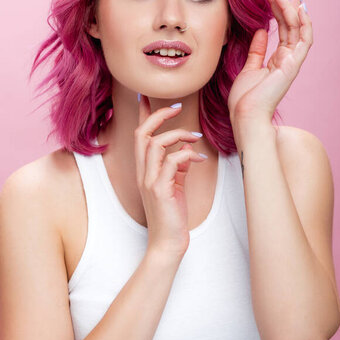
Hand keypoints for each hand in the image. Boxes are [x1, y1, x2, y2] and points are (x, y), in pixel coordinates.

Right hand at [135, 95, 206, 259]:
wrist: (168, 243)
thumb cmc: (171, 215)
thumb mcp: (174, 186)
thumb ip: (177, 167)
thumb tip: (187, 151)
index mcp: (144, 170)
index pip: (139, 135)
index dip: (143, 114)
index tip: (147, 96)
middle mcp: (142, 172)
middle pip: (142, 133)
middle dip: (158, 115)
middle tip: (177, 107)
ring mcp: (149, 181)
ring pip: (155, 144)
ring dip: (178, 135)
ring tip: (196, 137)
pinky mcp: (160, 190)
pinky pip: (172, 163)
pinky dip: (187, 156)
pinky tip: (200, 160)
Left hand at [227, 0, 312, 125]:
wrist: (244, 116)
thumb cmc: (244, 99)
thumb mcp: (248, 68)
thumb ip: (256, 50)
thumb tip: (260, 30)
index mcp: (278, 60)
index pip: (283, 29)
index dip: (277, 10)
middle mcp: (288, 59)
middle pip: (291, 25)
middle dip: (282, 3)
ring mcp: (292, 62)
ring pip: (298, 28)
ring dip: (289, 7)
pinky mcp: (293, 65)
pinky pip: (304, 39)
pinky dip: (303, 22)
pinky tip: (296, 6)